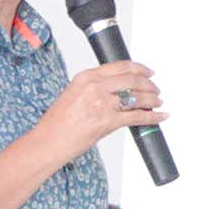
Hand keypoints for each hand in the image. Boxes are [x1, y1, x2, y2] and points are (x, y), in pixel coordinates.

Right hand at [37, 61, 167, 161]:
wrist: (49, 141)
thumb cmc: (57, 123)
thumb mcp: (72, 95)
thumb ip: (92, 88)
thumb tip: (113, 91)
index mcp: (86, 77)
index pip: (120, 66)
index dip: (139, 68)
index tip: (147, 71)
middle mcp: (95, 87)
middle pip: (132, 79)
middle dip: (149, 84)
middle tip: (155, 88)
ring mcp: (102, 104)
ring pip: (137, 97)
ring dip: (152, 99)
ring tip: (158, 101)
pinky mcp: (108, 121)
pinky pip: (137, 117)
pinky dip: (153, 116)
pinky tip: (160, 116)